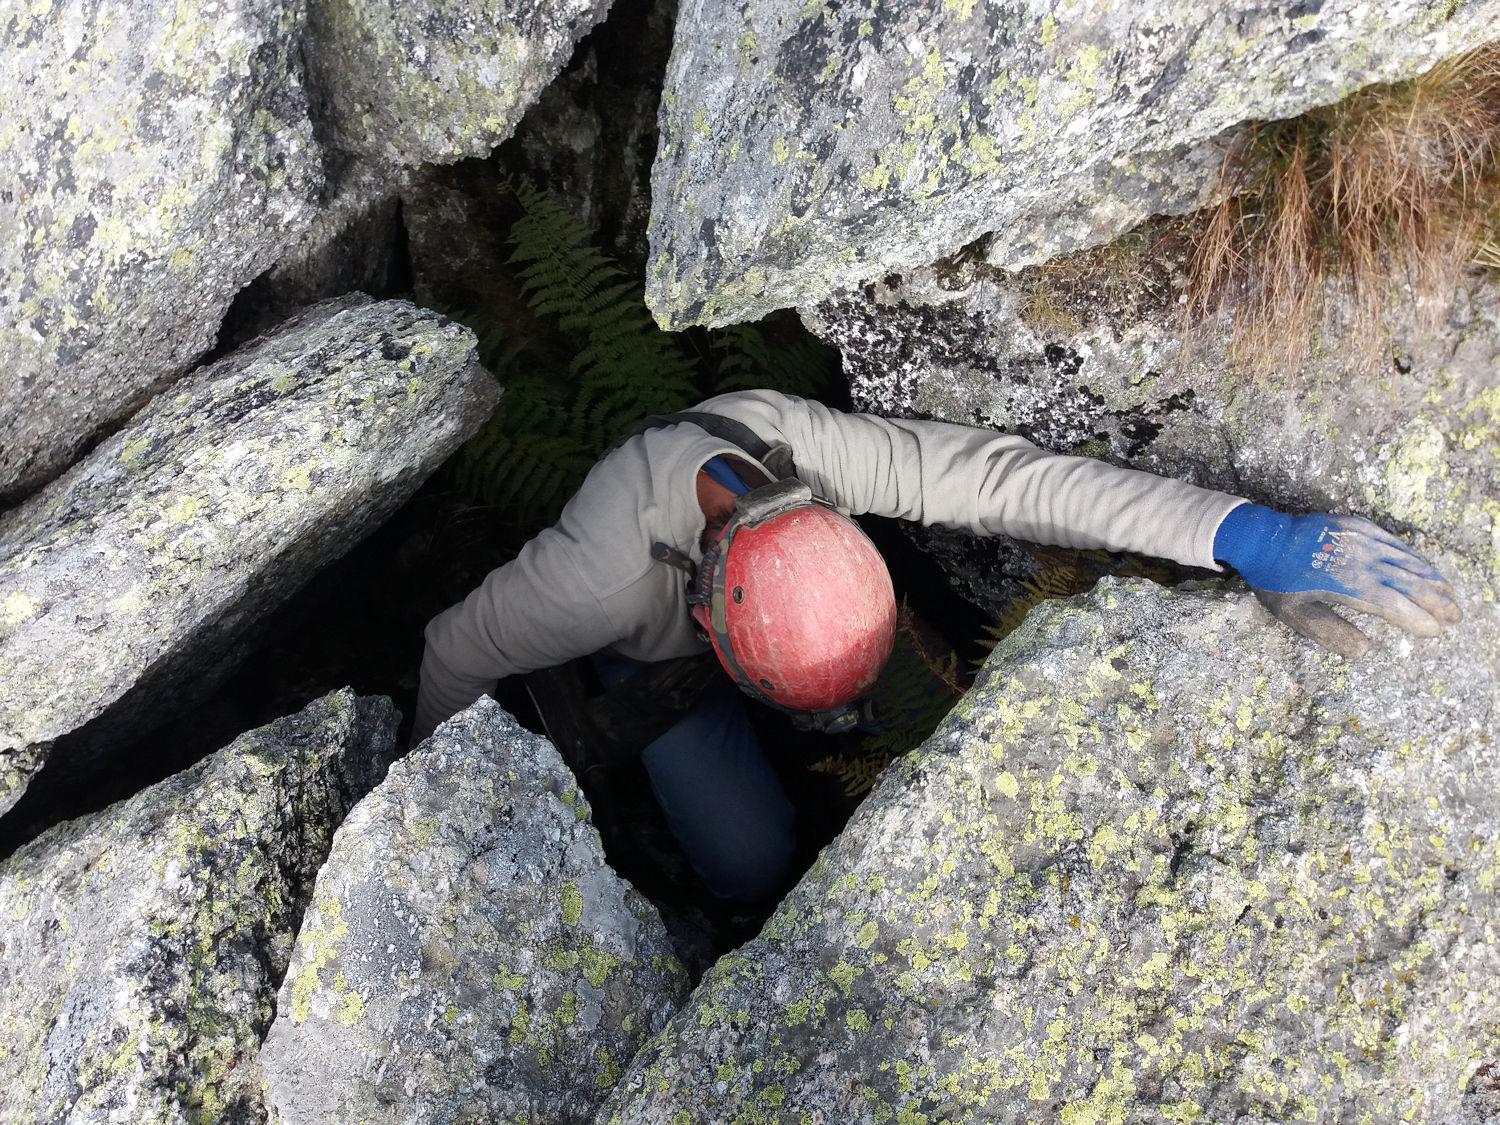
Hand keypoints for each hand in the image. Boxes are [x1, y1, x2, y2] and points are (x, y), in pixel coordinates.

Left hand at [1213, 504, 1461, 657]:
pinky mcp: (1359, 526)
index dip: (1419, 619)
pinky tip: (1424, 566)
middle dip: (1437, 601)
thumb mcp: (1295, 615)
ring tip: (1450, 595)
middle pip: (1411, 583)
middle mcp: (1364, 561)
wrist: (1261, 538)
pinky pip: (1395, 543)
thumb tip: (1366, 651)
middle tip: (1456, 617)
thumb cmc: (1276, 582)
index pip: (1396, 606)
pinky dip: (1414, 557)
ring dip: (1433, 579)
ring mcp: (1364, 540)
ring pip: (1408, 561)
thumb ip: (1331, 633)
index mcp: (1351, 585)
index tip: (1436, 631)